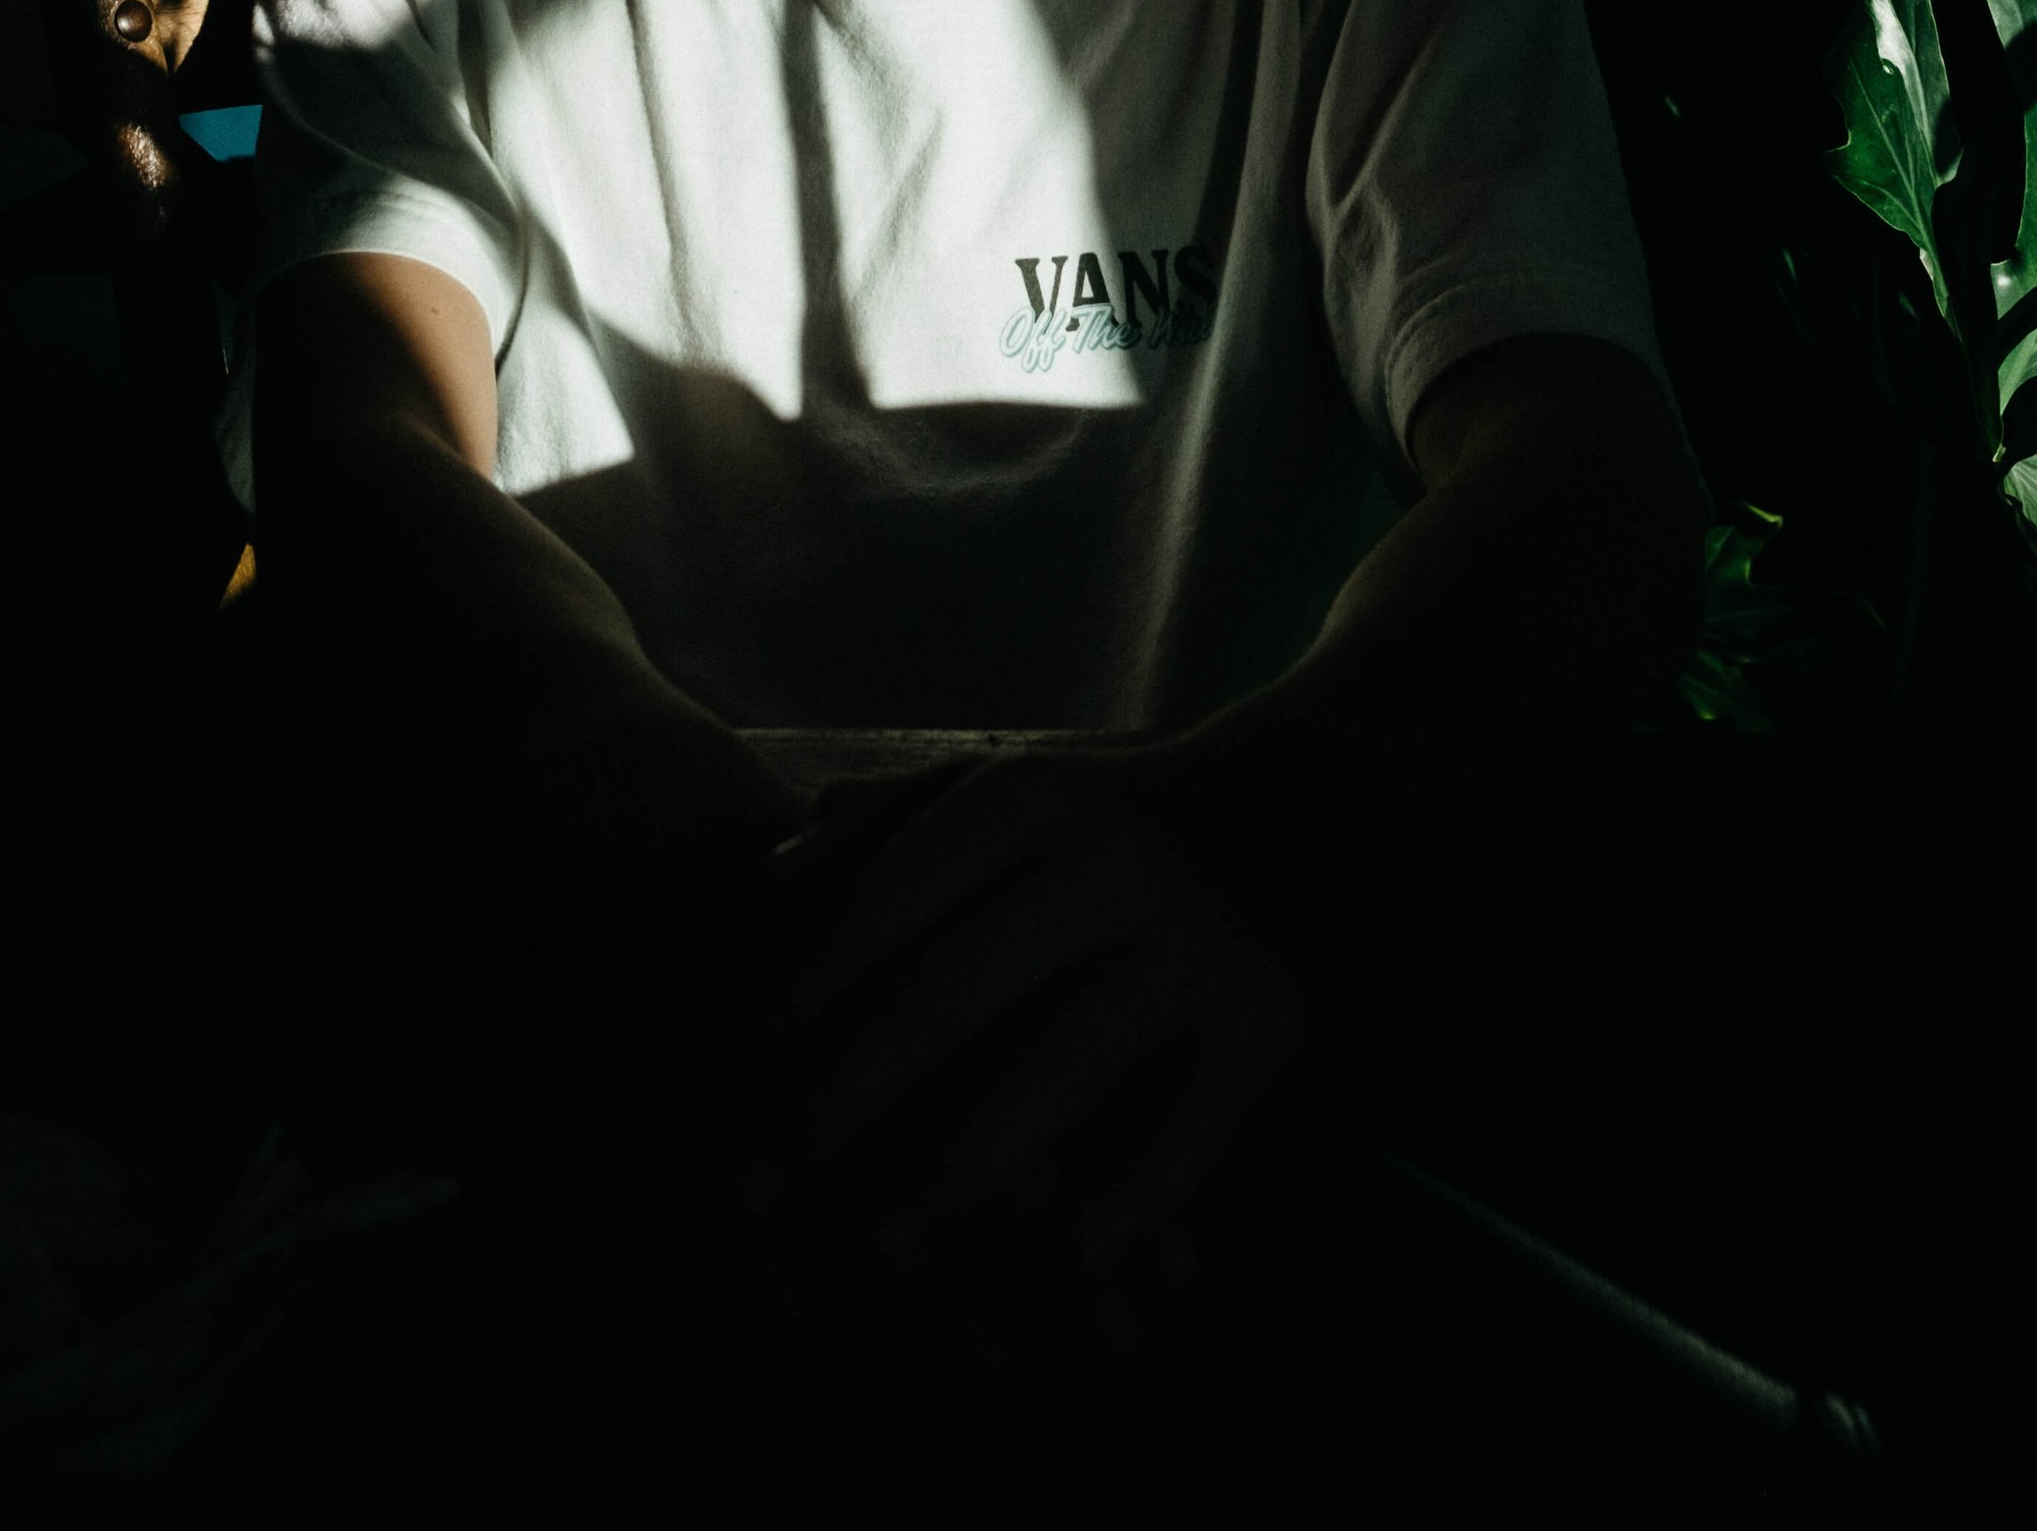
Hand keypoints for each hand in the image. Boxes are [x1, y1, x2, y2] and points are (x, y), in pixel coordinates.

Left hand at [725, 745, 1301, 1363]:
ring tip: (887, 1249)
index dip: (800, 992)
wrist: (1314, 790)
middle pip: (952, 989)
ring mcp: (1189, 943)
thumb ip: (893, 818)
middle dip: (845, 1097)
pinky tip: (1072, 1255)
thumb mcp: (1013, 780)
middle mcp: (1103, 864)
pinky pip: (1194, 1122)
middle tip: (756, 1183)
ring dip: (969, 1161)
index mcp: (1027, 801)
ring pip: (1066, 1063)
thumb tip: (768, 878)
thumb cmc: (1119, 808)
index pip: (886, 900)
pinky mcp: (1265, 1018)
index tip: (723, 1076)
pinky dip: (1136, 1191)